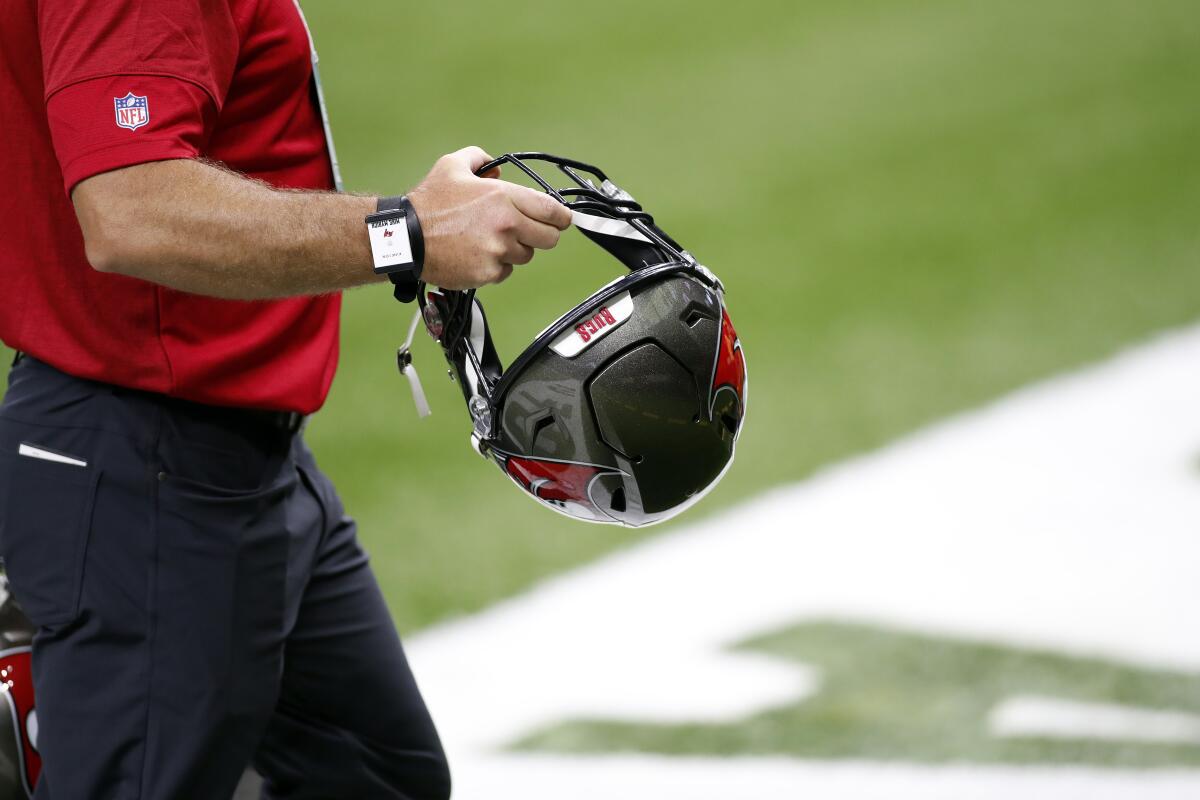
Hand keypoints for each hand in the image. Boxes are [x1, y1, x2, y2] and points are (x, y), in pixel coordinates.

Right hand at [405, 146, 572, 288]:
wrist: (406, 238)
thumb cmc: (428, 203)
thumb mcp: (452, 165)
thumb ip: (479, 158)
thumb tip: (495, 168)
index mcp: (503, 198)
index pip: (553, 211)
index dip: (561, 217)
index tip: (562, 219)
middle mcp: (506, 225)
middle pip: (549, 238)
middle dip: (541, 234)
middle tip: (527, 231)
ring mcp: (499, 252)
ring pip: (526, 255)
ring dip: (515, 249)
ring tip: (490, 240)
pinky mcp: (488, 273)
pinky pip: (506, 271)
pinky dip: (497, 266)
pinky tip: (478, 254)